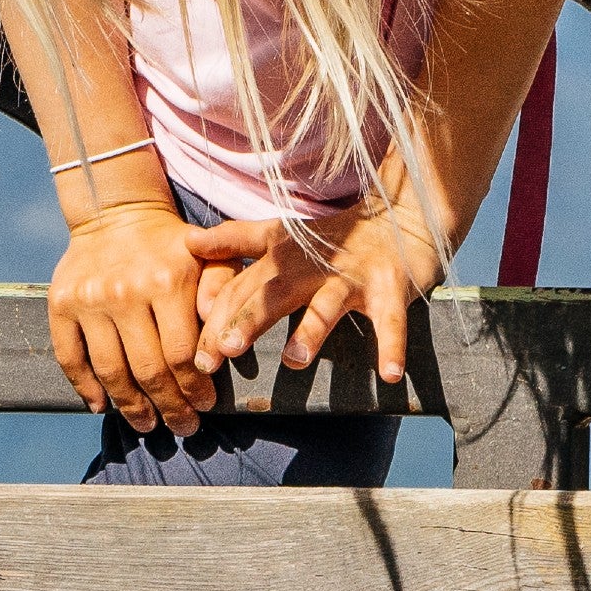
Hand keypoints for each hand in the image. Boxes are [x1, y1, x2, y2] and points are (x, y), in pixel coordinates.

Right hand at [48, 201, 223, 437]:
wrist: (116, 214)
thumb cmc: (173, 246)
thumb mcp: (210, 256)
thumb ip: (223, 291)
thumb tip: (225, 340)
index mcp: (167, 282)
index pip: (181, 353)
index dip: (193, 387)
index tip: (204, 406)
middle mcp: (125, 293)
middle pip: (147, 369)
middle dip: (168, 406)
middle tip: (182, 427)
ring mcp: (89, 301)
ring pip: (110, 371)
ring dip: (130, 406)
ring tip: (147, 424)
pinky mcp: (60, 304)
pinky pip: (70, 358)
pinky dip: (85, 388)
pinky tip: (101, 406)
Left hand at [189, 202, 449, 383]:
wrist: (402, 216)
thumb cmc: (336, 238)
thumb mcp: (282, 236)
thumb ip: (236, 240)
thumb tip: (188, 240)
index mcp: (282, 257)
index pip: (242, 289)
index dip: (217, 319)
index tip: (198, 357)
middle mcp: (312, 267)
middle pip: (275, 293)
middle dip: (250, 320)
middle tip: (225, 350)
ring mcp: (351, 278)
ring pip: (328, 305)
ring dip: (313, 331)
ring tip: (296, 360)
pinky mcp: (390, 288)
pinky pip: (391, 321)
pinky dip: (393, 346)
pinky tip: (389, 374)